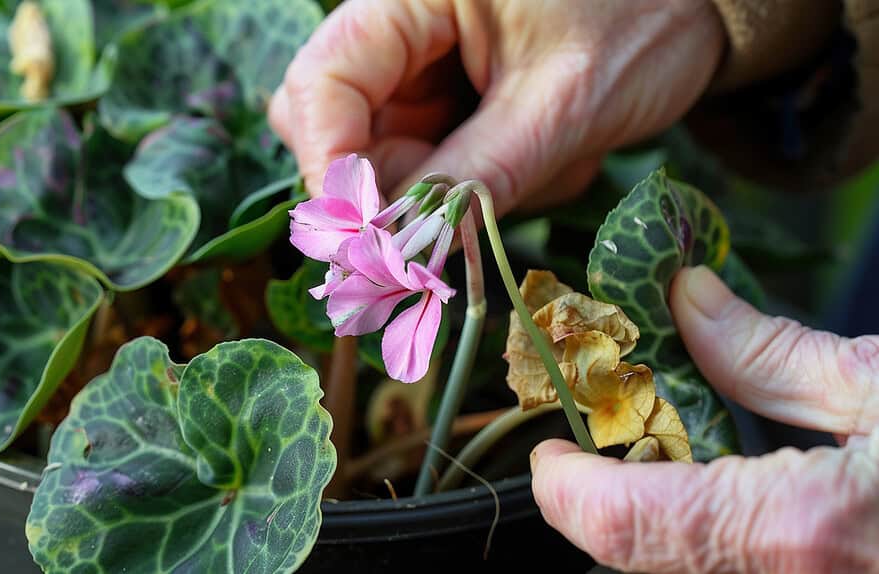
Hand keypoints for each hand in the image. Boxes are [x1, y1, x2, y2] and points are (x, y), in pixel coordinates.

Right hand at [270, 0, 724, 214]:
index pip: (322, 83)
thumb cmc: (643, 19)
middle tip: (468, 210)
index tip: (369, 237)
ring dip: (454, 186)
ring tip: (544, 158)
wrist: (698, 7)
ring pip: (387, 153)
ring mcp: (423, 63)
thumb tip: (402, 246)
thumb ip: (479, 173)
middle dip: (397, 183)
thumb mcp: (564, 102)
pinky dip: (482, 179)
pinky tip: (547, 150)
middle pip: (339, 124)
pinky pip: (433, 161)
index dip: (331, 165)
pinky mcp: (448, 95)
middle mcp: (400, 25)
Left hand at [531, 266, 878, 572]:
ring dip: (636, 505)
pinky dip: (682, 518)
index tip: (546, 451)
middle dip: (593, 491)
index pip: (622, 517)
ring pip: (670, 560)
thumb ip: (772, 354)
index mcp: (789, 522)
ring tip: (640, 441)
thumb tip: (687, 300)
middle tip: (592, 432)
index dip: (563, 485)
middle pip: (634, 548)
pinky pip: (716, 561)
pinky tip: (697, 473)